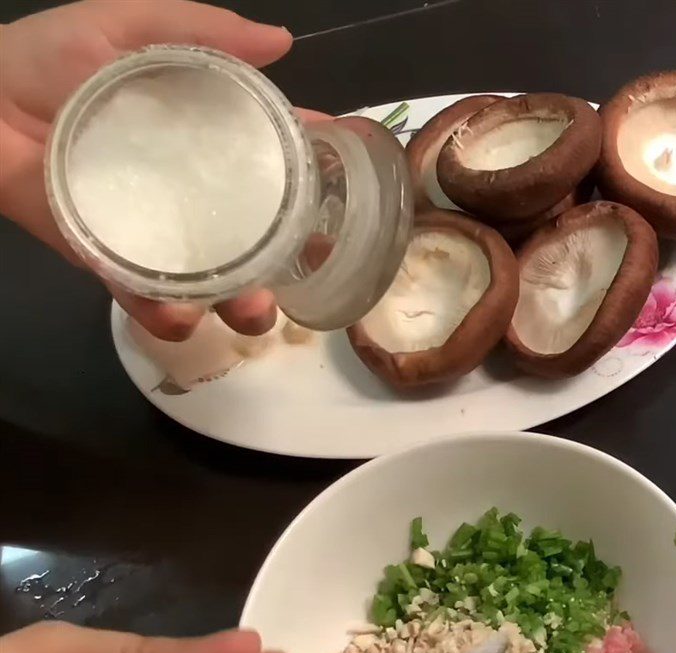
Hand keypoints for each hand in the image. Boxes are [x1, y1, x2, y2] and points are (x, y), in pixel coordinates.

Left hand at [0, 0, 324, 340]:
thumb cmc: (43, 62)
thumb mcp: (124, 29)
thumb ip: (198, 31)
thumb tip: (283, 43)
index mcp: (201, 144)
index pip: (273, 162)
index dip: (315, 176)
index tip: (350, 188)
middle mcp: (190, 194)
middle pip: (257, 237)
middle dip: (291, 260)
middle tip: (306, 269)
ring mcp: (156, 234)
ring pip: (215, 282)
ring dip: (243, 304)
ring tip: (252, 310)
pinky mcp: (113, 264)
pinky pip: (149, 300)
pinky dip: (168, 316)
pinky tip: (182, 318)